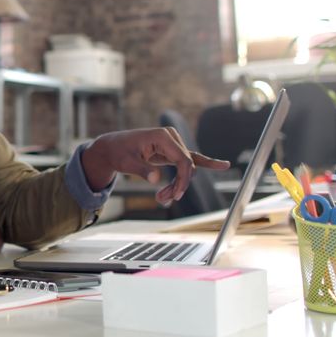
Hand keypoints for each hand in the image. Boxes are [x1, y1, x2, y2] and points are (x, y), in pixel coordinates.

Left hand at [81, 128, 229, 204]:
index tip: (176, 195)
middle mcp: (171, 136)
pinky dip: (206, 163)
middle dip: (178, 185)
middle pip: (186, 166)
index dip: (183, 180)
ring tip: (162, 198)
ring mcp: (173, 142)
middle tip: (162, 200)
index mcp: (162, 136)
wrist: (111, 147)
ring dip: (178, 184)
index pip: (184, 161)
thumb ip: (142, 170)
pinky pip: (191, 158)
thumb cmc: (118, 153)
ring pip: (186, 168)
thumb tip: (156, 179)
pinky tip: (223, 165)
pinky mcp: (172, 150)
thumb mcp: (127, 163)